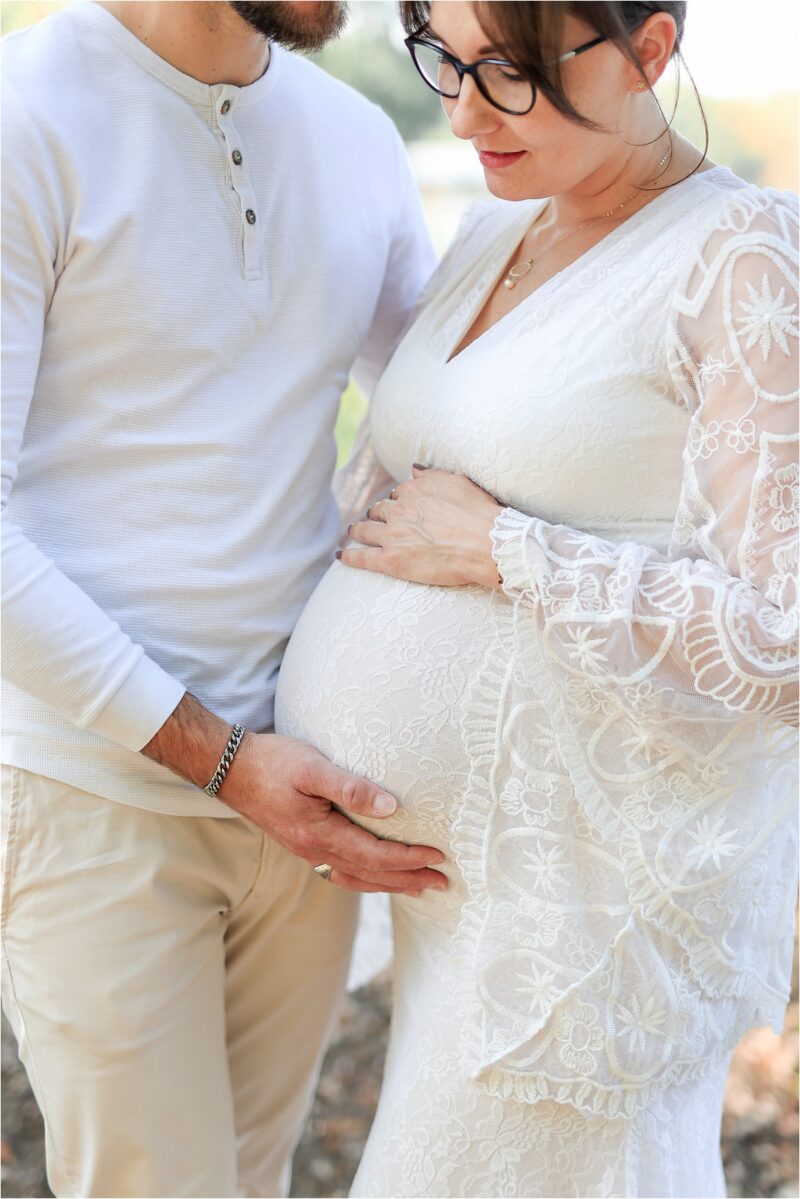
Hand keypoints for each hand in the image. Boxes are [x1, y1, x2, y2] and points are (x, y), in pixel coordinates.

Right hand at [142, 694, 446, 895]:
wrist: (230, 767)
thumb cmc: (273, 761)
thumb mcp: (312, 767)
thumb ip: (351, 787)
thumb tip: (393, 808)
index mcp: (320, 835)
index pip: (376, 855)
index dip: (410, 859)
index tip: (439, 858)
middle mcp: (315, 851)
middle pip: (371, 874)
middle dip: (408, 880)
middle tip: (443, 883)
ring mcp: (306, 851)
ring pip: (356, 877)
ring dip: (389, 883)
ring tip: (417, 886)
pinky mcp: (302, 843)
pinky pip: (341, 871)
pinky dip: (365, 878)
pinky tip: (373, 874)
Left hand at [340, 465, 502, 588]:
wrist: (486, 543)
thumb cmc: (479, 513)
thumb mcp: (457, 482)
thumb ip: (431, 475)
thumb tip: (413, 470)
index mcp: (414, 490)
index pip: (397, 495)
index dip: (398, 502)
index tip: (400, 508)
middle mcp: (399, 510)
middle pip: (378, 511)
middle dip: (376, 514)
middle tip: (375, 521)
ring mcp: (392, 535)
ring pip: (365, 530)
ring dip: (358, 530)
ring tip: (354, 533)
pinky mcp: (391, 560)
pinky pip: (362, 557)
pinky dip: (348, 555)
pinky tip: (340, 555)